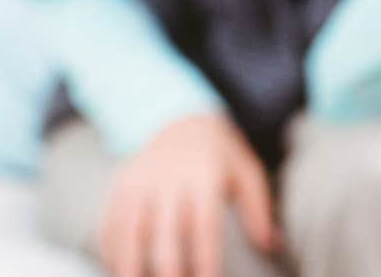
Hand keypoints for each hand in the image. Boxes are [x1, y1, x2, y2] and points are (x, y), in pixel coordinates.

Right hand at [98, 113, 277, 276]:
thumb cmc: (220, 156)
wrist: (181, 119)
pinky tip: (114, 266)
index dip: (205, 256)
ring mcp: (140, 178)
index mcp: (203, 175)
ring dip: (128, 260)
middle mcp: (168, 177)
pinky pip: (110, 217)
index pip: (204, 224)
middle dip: (166, 266)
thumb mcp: (247, 173)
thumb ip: (258, 209)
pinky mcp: (121, 182)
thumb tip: (271, 245)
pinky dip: (109, 245)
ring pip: (129, 225)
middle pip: (163, 229)